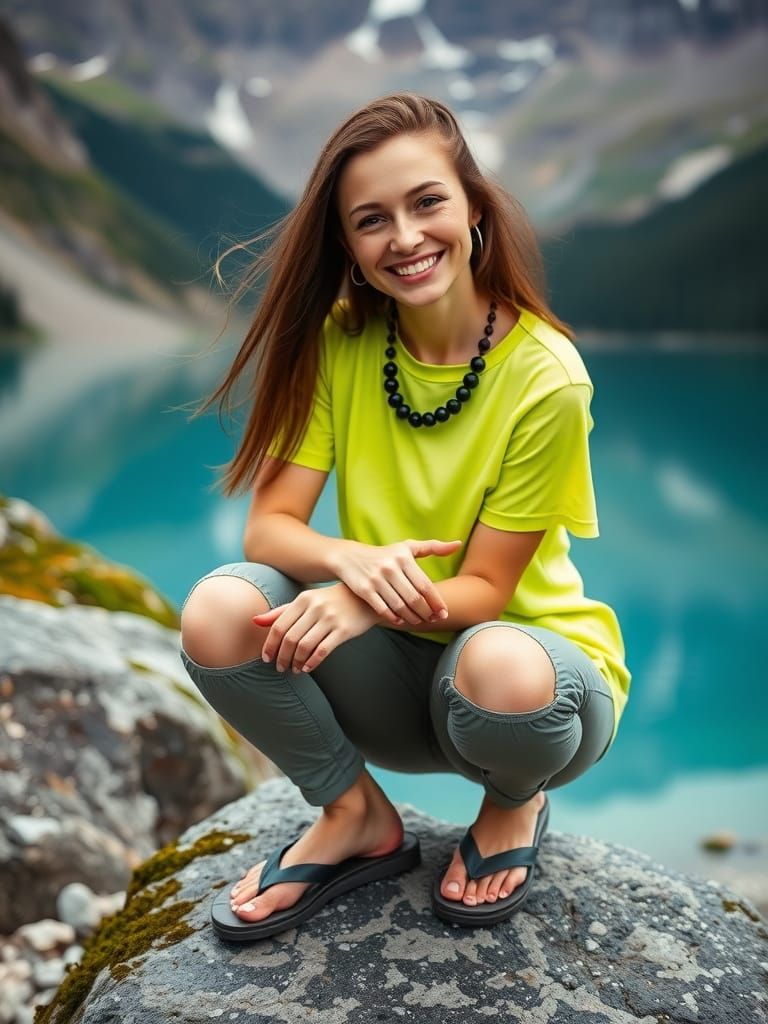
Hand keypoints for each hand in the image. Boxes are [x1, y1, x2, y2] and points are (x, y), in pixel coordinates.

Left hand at [252, 583, 379, 674]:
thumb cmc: (329, 601)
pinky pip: (323, 650)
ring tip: (294, 669)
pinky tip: (307, 668)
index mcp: (303, 600)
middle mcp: (315, 608)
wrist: (363, 598)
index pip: (279, 626)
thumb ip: (281, 612)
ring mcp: (330, 618)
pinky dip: (312, 662)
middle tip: (280, 668)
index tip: (266, 659)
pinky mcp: (344, 630)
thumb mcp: (305, 602)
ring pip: (305, 646)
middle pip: (290, 638)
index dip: (270, 645)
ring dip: (296, 661)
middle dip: (282, 657)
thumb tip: (254, 621)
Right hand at [331, 538, 462, 625]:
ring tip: (418, 622)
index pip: (425, 585)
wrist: (349, 557)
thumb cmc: (385, 554)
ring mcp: (376, 579)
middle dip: (426, 613)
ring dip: (412, 617)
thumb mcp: (407, 547)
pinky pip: (383, 609)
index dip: (436, 602)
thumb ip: (433, 547)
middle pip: (414, 598)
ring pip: (400, 606)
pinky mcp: (364, 590)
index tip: (444, 613)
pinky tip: (400, 620)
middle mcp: (390, 567)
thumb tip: (458, 544)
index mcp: (403, 557)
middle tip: (432, 620)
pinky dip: (394, 617)